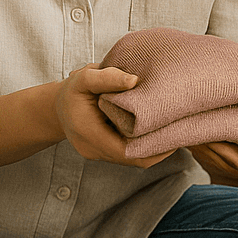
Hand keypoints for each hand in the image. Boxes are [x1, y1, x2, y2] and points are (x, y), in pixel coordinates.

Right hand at [55, 63, 176, 167]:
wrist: (55, 107)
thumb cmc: (72, 91)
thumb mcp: (84, 77)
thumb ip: (107, 78)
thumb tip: (134, 80)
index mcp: (87, 132)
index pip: (126, 151)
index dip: (152, 147)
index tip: (172, 133)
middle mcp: (92, 149)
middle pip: (133, 159)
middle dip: (158, 149)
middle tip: (181, 132)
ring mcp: (98, 155)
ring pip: (132, 159)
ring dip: (153, 149)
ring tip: (174, 132)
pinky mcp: (104, 154)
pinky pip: (128, 155)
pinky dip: (144, 147)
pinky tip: (159, 133)